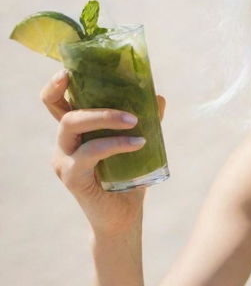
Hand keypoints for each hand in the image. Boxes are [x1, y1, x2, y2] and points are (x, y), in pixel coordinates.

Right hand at [41, 69, 166, 236]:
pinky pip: (90, 152)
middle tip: (129, 108)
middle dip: (94, 99)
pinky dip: (115, 143)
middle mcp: (65, 143)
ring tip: (136, 121)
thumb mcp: (137, 143)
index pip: (56, 101)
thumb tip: (158, 96)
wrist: (124, 215)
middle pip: (63, 109)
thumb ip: (145, 120)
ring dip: (106, 117)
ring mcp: (65, 159)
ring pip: (72, 124)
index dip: (58, 84)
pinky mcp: (72, 176)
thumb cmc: (128, 177)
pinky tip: (138, 143)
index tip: (69, 70)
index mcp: (76, 131)